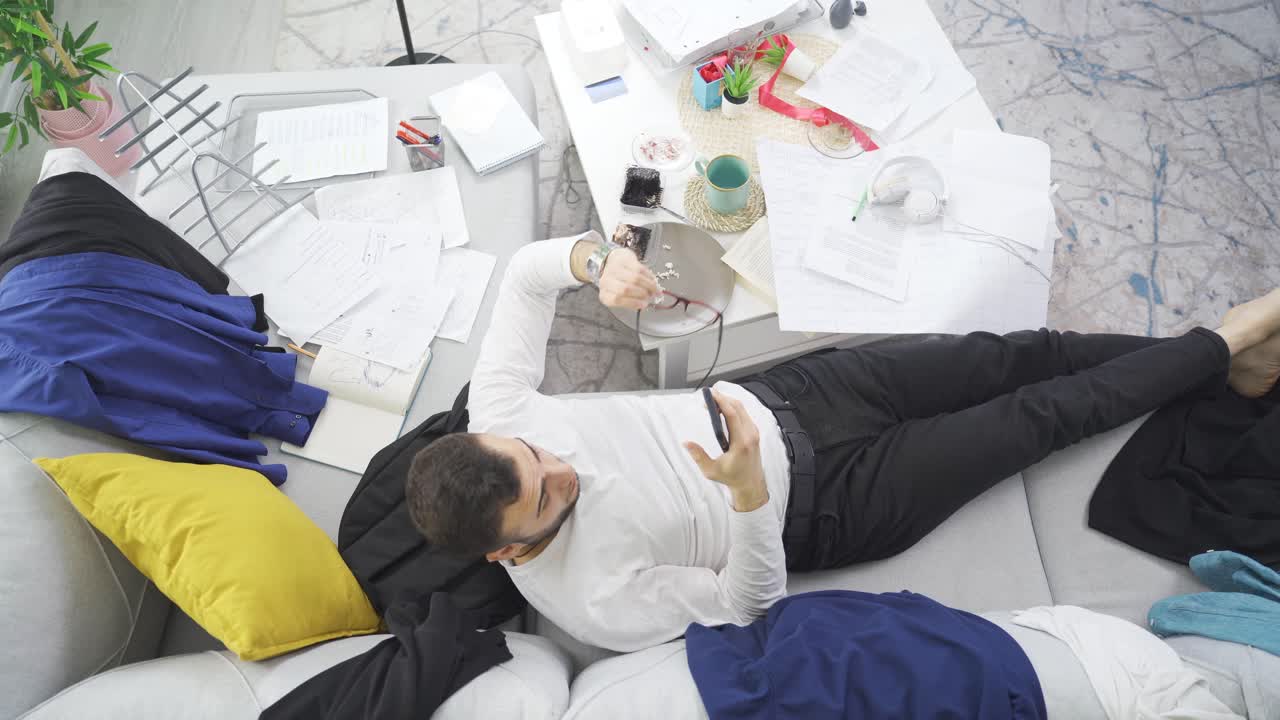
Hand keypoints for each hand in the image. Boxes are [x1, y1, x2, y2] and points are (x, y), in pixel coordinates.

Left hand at [598, 248, 659, 310]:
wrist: (610, 262)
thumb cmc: (617, 282)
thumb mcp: (619, 295)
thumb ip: (630, 300)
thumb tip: (645, 303)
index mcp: (604, 294)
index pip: (617, 299)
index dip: (634, 303)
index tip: (644, 304)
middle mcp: (606, 281)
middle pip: (626, 289)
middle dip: (642, 294)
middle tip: (650, 296)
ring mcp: (614, 269)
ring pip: (635, 278)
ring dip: (648, 285)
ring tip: (653, 289)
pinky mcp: (623, 259)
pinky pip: (640, 269)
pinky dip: (649, 276)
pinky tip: (652, 281)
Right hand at [684, 390, 769, 511]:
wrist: (750, 483)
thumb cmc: (732, 477)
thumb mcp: (711, 470)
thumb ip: (698, 456)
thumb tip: (686, 443)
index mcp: (741, 443)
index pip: (732, 415)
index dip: (721, 401)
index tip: (710, 394)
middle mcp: (750, 435)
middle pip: (737, 407)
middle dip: (722, 398)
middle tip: (707, 395)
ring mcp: (754, 432)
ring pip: (741, 408)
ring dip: (727, 401)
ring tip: (712, 401)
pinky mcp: (754, 432)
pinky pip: (744, 414)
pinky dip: (732, 407)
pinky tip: (722, 408)